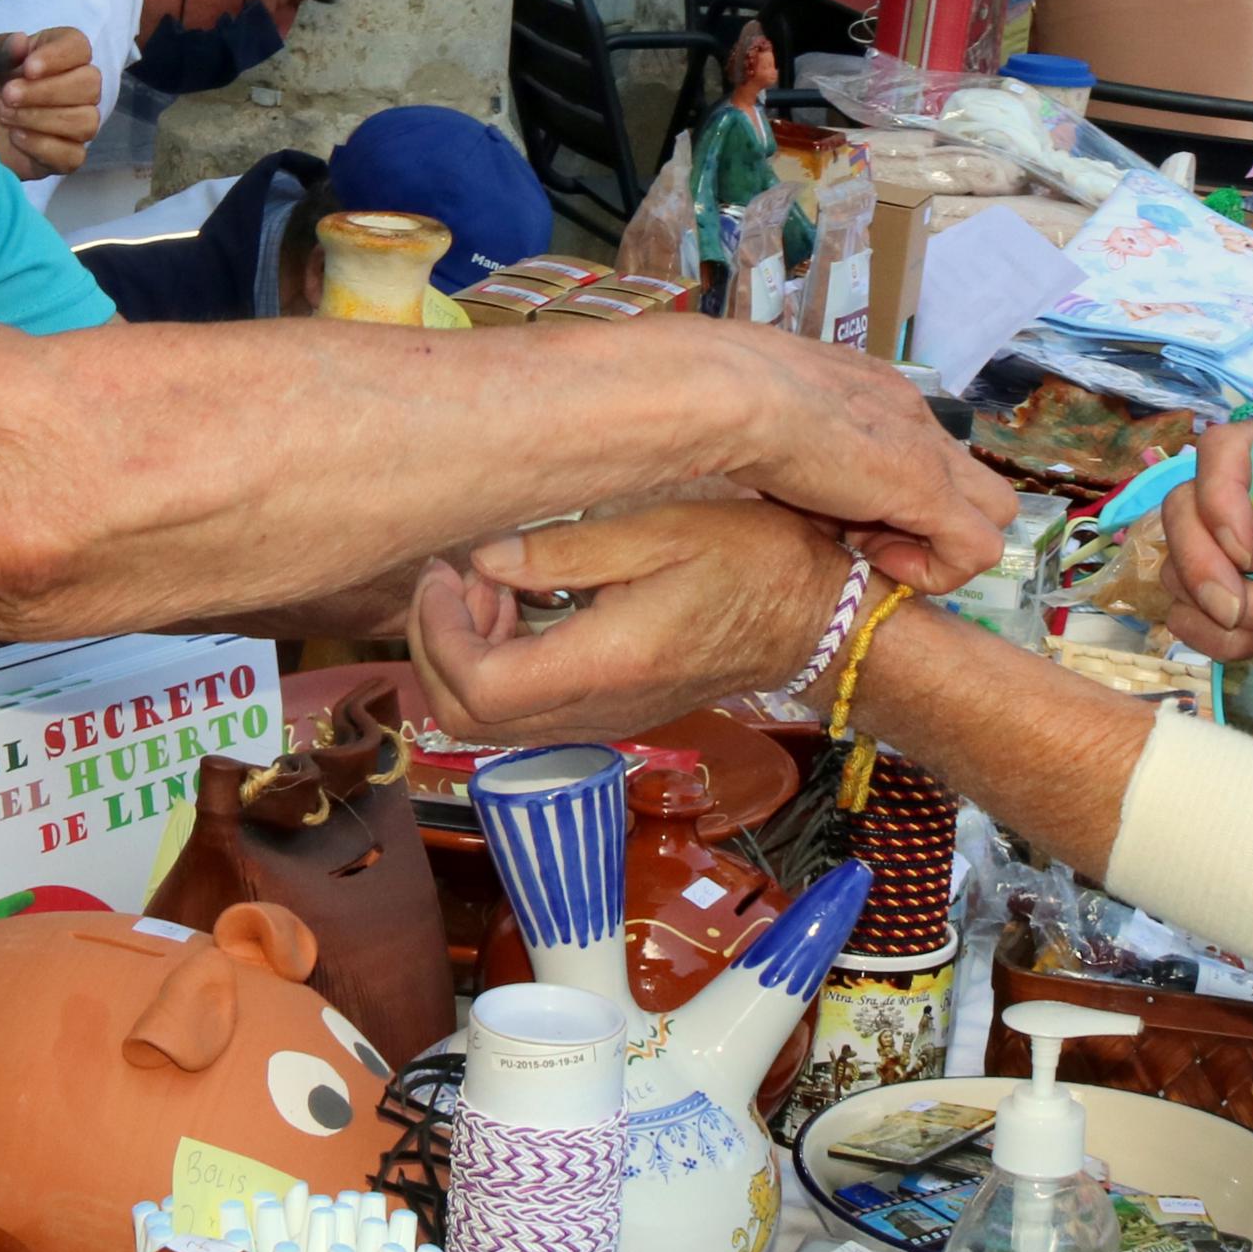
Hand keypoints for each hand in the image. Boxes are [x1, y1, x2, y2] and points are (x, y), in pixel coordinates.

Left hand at [0, 28, 99, 178]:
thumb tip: (21, 41)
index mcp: (52, 55)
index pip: (79, 47)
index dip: (60, 57)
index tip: (28, 68)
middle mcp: (69, 88)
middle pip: (91, 84)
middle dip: (48, 91)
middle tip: (7, 95)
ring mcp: (69, 125)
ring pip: (87, 121)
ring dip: (43, 119)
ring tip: (4, 115)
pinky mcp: (61, 157)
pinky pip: (73, 155)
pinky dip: (43, 147)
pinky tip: (15, 137)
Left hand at [410, 501, 852, 743]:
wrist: (814, 620)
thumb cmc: (752, 562)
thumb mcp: (661, 529)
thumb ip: (565, 549)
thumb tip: (483, 559)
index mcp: (607, 663)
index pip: (478, 688)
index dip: (438, 634)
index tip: (445, 571)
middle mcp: (599, 710)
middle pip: (467, 719)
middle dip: (441, 644)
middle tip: (462, 574)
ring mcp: (604, 720)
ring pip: (490, 721)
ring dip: (469, 653)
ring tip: (497, 581)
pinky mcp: (609, 714)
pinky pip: (526, 711)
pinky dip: (501, 663)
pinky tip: (527, 605)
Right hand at [664, 321, 1015, 590]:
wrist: (731, 393)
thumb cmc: (727, 401)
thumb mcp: (770, 422)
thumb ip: (794, 443)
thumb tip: (777, 467)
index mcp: (872, 391)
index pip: (918, 448)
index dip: (889, 495)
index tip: (836, 509)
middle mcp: (912, 412)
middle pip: (970, 478)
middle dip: (928, 522)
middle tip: (860, 535)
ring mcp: (927, 450)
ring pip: (992, 511)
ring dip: (934, 546)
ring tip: (863, 546)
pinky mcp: (929, 490)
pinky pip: (978, 549)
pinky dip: (936, 571)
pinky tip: (876, 561)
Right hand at [1157, 415, 1252, 700]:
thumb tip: (1241, 550)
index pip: (1222, 449)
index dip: (1218, 495)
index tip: (1245, 550)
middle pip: (1181, 512)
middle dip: (1206, 569)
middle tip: (1243, 609)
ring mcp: (1237, 552)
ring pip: (1177, 571)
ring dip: (1230, 612)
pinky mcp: (1230, 601)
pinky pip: (1186, 617)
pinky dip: (1222, 640)